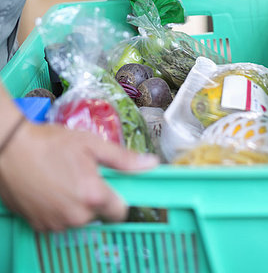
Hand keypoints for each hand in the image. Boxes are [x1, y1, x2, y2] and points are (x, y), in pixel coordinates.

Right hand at [0, 121, 157, 231]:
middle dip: (95, 197)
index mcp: (93, 196)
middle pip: (99, 214)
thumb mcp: (91, 144)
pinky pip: (60, 222)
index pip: (121, 212)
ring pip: (79, 218)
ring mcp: (56, 224)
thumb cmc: (51, 143)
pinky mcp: (40, 226)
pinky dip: (59, 209)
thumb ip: (123, 159)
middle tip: (82, 174)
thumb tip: (151, 165)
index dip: (118, 197)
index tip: (111, 184)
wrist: (11, 150)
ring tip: (64, 178)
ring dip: (76, 204)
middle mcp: (77, 216)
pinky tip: (51, 188)